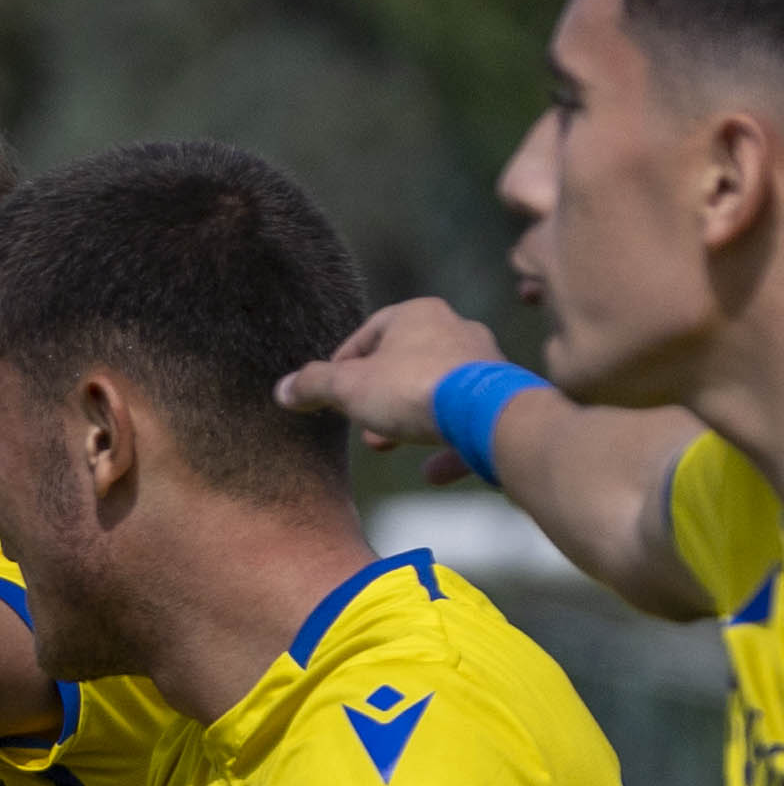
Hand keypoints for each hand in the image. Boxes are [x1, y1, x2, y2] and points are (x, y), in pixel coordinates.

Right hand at [275, 297, 509, 450]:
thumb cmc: (413, 388)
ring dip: (407, 419)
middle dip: (376, 397)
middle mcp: (456, 329)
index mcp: (418, 315)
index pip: (368, 333)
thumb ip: (313, 385)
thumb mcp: (348, 386)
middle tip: (359, 424)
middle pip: (403, 363)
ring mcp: (485, 363)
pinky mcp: (502, 397)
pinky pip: (468, 420)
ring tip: (385, 444)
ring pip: (435, 390)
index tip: (329, 392)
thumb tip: (282, 390)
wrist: (486, 414)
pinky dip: (447, 443)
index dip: (343, 364)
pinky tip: (431, 471)